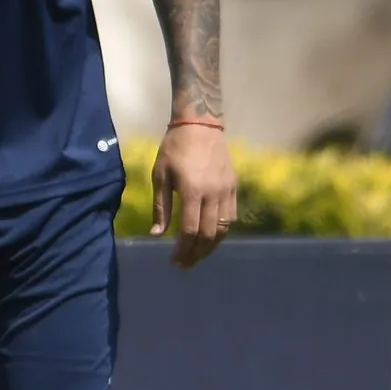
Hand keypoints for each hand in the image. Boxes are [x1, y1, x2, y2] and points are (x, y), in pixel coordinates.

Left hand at [151, 123, 235, 269]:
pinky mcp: (234, 186)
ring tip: (197, 256)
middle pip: (208, 234)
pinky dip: (222, 232)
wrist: (201, 124)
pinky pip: (232, 217)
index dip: (182, 250)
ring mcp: (227, 190)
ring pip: (224, 229)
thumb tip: (156, 235)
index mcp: (193, 190)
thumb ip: (161, 207)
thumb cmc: (174, 148)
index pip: (190, 230)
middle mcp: (213, 193)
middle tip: (184, 265)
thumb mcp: (160, 175)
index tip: (173, 261)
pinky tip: (210, 238)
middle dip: (196, 254)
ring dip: (210, 247)